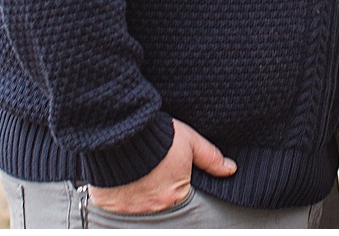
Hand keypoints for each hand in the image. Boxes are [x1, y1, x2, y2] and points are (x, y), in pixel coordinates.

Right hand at [87, 118, 235, 213]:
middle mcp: (154, 205)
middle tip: (154, 164)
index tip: (170, 167)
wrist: (121, 130)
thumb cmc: (156, 135)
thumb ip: (210, 158)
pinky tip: (122, 173)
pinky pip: (115, 201)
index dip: (176, 179)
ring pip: (138, 200)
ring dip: (139, 187)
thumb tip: (230, 169)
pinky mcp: (108, 203)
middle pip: (159, 198)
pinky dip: (118, 190)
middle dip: (158, 184)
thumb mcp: (190, 141)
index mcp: (175, 194)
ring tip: (138, 166)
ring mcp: (129, 207)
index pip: (180, 193)